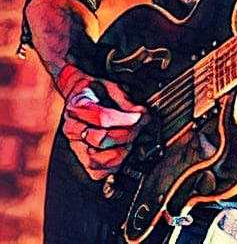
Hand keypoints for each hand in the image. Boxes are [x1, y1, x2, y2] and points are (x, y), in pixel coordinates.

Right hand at [58, 66, 146, 180]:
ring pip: (97, 159)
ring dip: (121, 150)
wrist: (81, 95)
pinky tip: (122, 151)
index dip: (126, 119)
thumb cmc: (97, 92)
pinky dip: (113, 166)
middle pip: (101, 139)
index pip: (103, 118)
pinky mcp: (82, 159)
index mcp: (79, 106)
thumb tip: (140, 114)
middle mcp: (73, 128)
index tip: (140, 116)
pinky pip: (97, 173)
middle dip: (126, 133)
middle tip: (137, 126)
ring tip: (130, 139)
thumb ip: (126, 101)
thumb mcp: (112, 87)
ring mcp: (76, 145)